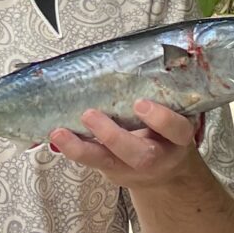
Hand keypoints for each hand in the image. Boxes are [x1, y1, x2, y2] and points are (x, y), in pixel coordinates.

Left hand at [48, 100, 205, 189]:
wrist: (164, 174)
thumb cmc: (167, 136)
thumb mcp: (175, 119)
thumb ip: (166, 98)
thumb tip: (145, 57)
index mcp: (176, 140)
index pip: (177, 130)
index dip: (161, 119)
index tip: (140, 102)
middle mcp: (155, 157)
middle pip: (139, 154)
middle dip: (113, 136)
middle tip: (90, 115)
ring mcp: (130, 167)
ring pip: (106, 162)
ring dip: (80, 148)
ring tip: (60, 133)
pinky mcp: (109, 169)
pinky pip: (90, 161)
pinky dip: (72, 148)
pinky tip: (56, 135)